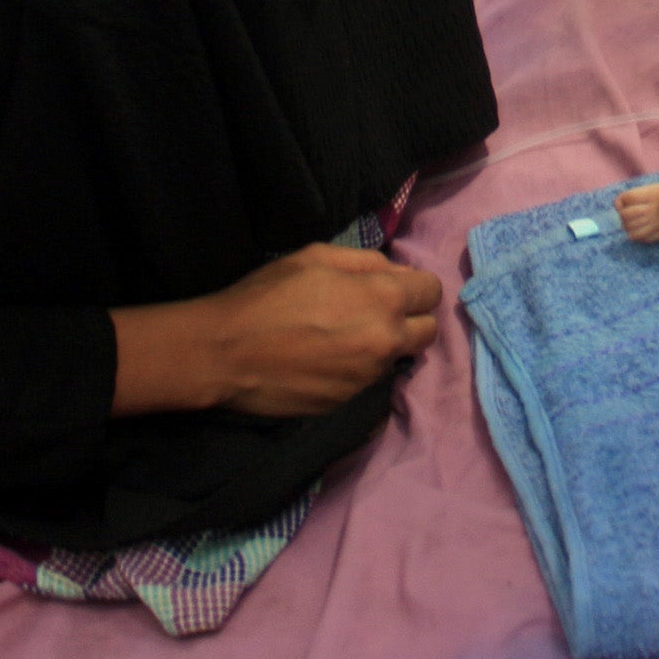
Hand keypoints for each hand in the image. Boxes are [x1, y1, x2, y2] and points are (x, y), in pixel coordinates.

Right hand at [116, 242, 441, 417]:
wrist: (226, 353)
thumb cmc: (268, 295)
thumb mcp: (317, 257)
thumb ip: (366, 262)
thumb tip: (397, 273)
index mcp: (383, 299)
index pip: (432, 292)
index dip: (414, 286)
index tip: (394, 287)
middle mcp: (385, 341)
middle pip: (427, 332)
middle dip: (410, 319)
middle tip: (375, 312)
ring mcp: (368, 377)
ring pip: (397, 358)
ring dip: (382, 345)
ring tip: (341, 335)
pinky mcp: (348, 402)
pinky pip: (367, 380)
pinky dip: (356, 368)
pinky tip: (323, 359)